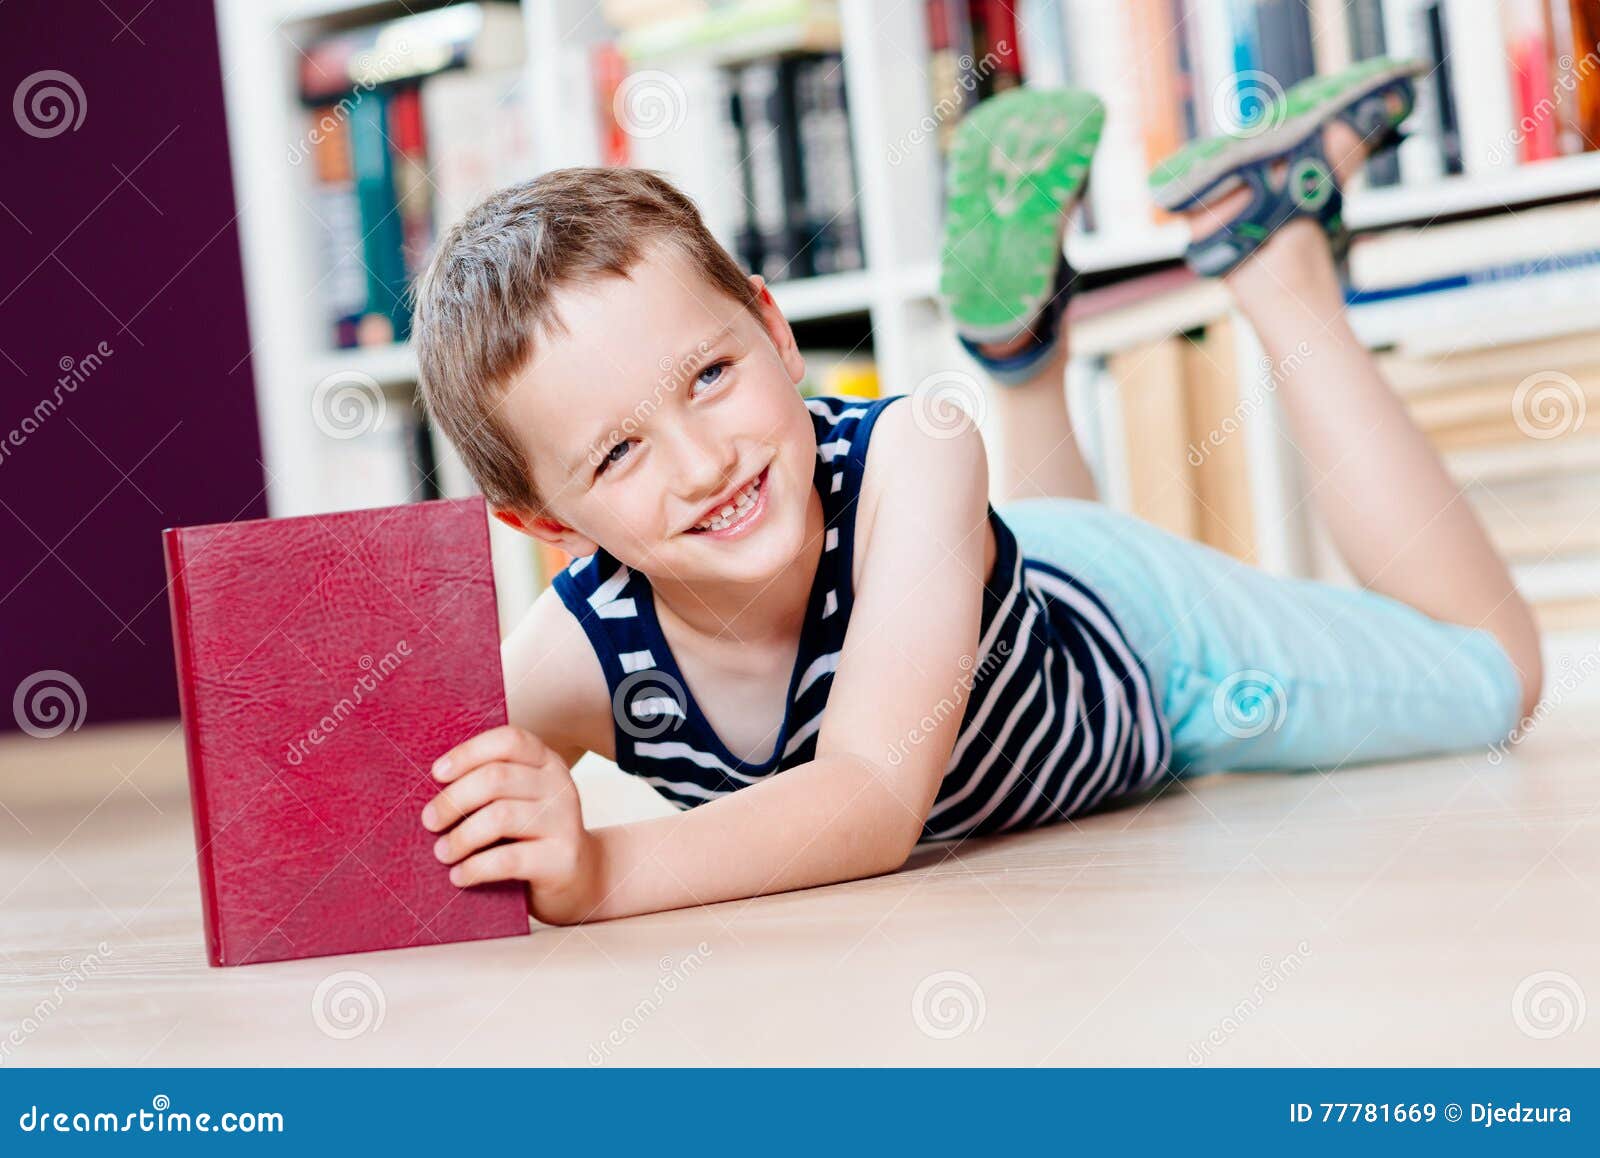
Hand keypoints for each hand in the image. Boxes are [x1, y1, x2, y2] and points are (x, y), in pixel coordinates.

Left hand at [421, 724, 601, 925]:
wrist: (582, 878)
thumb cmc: (533, 836)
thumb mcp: (521, 800)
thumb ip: (492, 786)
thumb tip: (432, 785)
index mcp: (547, 762)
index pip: (509, 741)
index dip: (469, 753)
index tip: (437, 774)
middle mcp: (560, 786)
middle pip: (497, 778)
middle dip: (454, 800)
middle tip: (429, 821)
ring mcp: (564, 821)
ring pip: (500, 817)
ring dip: (461, 836)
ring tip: (442, 852)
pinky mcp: (562, 858)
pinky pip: (508, 859)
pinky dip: (476, 868)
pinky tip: (459, 876)